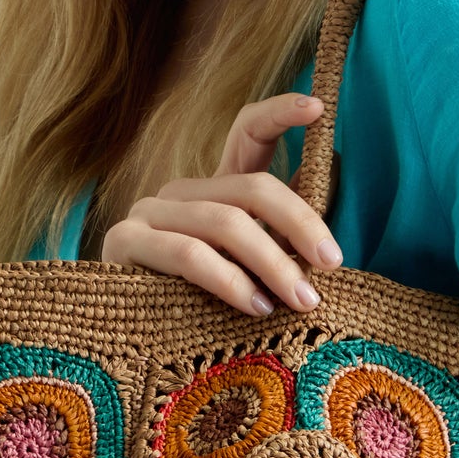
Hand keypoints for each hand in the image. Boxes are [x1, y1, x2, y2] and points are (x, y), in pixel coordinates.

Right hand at [99, 92, 341, 316]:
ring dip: (273, 263)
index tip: (318, 108)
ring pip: (225, 223)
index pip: (247, 133)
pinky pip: (189, 255)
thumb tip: (334, 184)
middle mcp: (180, 192)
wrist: (136, 349)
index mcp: (215, 191)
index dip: (280, 113)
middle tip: (331, 263)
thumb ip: (286, 234)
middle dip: (300, 223)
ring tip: (303, 299)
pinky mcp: (124, 242)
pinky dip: (230, 281)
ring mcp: (148, 212)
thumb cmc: (207, 310)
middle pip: (252, 186)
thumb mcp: (257, 269)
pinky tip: (257, 306)